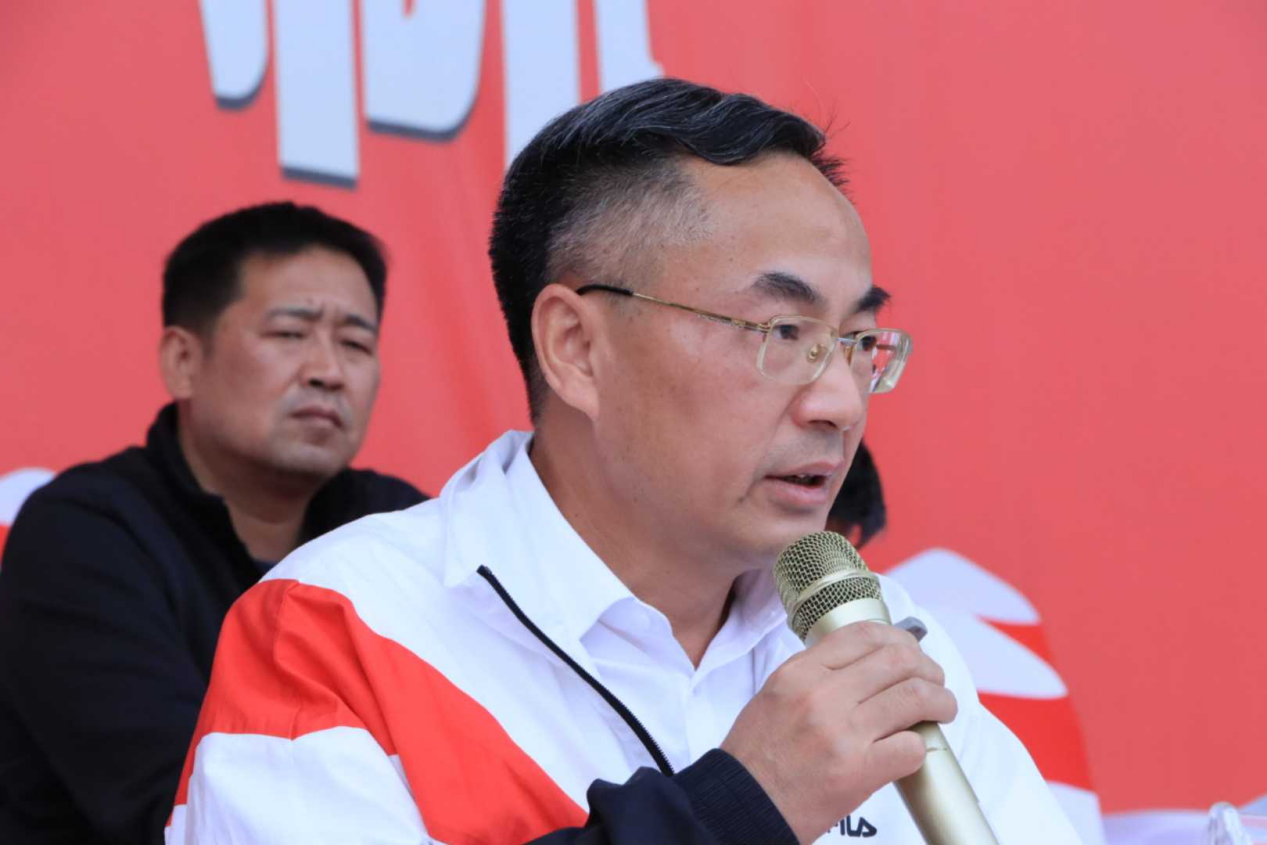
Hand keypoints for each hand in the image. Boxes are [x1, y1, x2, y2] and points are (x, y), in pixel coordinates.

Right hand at [720, 621, 957, 843]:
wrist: (743, 804)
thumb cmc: (756, 755)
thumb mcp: (775, 694)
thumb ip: (816, 675)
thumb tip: (864, 664)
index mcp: (799, 673)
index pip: (863, 635)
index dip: (898, 638)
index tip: (910, 650)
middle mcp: (821, 696)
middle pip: (898, 660)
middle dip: (927, 669)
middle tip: (934, 682)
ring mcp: (842, 733)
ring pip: (915, 697)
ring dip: (940, 702)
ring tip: (943, 709)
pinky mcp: (858, 771)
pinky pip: (911, 747)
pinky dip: (921, 746)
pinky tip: (914, 749)